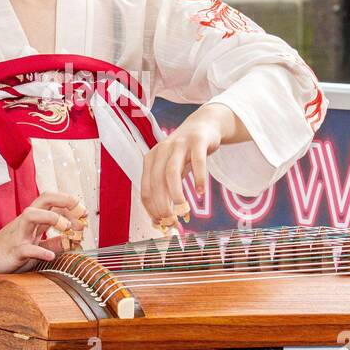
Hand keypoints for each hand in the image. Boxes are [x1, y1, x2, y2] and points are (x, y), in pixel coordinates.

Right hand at [0, 192, 87, 278]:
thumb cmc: (5, 254)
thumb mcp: (32, 247)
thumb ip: (50, 243)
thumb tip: (70, 241)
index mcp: (30, 221)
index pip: (50, 202)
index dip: (68, 203)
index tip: (83, 211)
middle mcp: (24, 223)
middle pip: (43, 199)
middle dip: (64, 201)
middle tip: (80, 212)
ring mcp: (17, 235)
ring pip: (32, 216)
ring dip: (52, 219)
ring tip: (67, 229)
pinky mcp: (12, 252)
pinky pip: (26, 249)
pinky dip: (40, 252)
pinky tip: (51, 256)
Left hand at [139, 103, 238, 228]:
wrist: (203, 126)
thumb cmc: (186, 153)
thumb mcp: (173, 170)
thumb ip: (167, 192)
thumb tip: (163, 220)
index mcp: (151, 159)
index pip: (146, 190)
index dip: (152, 210)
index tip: (162, 224)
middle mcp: (161, 150)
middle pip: (156, 182)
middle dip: (163, 205)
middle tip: (172, 222)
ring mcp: (179, 144)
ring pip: (172, 172)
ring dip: (176, 195)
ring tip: (184, 210)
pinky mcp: (197, 141)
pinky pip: (197, 162)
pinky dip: (198, 179)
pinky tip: (200, 192)